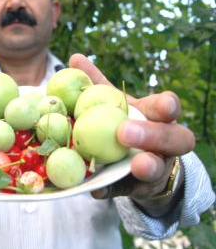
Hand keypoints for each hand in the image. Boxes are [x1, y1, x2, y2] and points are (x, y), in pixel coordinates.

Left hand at [69, 54, 194, 216]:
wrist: (135, 160)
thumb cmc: (124, 122)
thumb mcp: (113, 103)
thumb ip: (97, 83)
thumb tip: (74, 58)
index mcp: (157, 117)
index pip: (168, 108)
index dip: (167, 106)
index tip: (165, 105)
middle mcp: (163, 142)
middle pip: (174, 138)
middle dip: (154, 135)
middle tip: (126, 132)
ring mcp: (155, 167)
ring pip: (159, 167)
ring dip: (148, 166)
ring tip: (137, 165)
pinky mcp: (138, 188)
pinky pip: (126, 189)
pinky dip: (111, 189)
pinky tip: (98, 189)